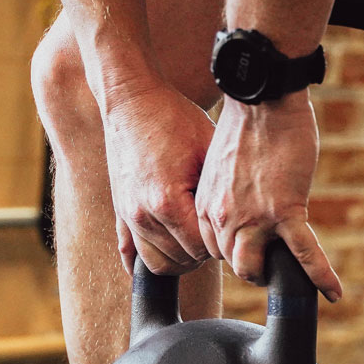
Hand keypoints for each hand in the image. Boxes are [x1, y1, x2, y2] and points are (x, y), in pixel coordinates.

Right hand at [102, 80, 217, 274]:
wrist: (131, 99)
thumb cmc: (174, 118)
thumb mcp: (209, 147)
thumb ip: (223, 189)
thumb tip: (243, 220)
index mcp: (168, 200)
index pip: (202, 247)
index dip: (221, 241)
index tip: (231, 225)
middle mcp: (143, 215)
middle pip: (183, 260)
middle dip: (204, 250)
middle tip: (218, 231)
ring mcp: (128, 216)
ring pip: (158, 264)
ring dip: (182, 259)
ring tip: (198, 241)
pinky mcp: (120, 213)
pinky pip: (131, 254)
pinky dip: (150, 261)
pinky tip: (169, 256)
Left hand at [195, 93, 341, 301]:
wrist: (264, 98)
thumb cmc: (247, 124)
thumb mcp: (221, 167)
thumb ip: (226, 195)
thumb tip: (241, 209)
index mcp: (206, 205)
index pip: (216, 249)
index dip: (234, 250)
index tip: (249, 247)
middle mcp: (224, 216)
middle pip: (235, 263)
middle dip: (253, 265)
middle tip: (270, 262)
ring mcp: (254, 217)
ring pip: (258, 268)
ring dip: (273, 274)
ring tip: (287, 274)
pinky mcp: (285, 210)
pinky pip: (304, 253)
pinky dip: (320, 275)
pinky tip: (334, 293)